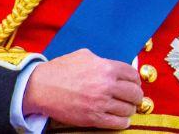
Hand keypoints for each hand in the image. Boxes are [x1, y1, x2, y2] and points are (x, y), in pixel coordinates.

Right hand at [22, 49, 142, 128]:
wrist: (42, 87)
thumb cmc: (60, 70)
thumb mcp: (83, 55)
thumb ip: (102, 61)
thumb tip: (116, 67)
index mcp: (105, 67)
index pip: (132, 75)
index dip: (136, 80)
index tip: (135, 84)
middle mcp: (106, 85)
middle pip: (134, 93)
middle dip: (136, 96)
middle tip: (134, 98)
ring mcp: (100, 103)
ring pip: (128, 109)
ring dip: (129, 109)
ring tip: (126, 108)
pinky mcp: (93, 118)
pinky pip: (117, 123)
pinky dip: (123, 122)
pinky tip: (121, 119)